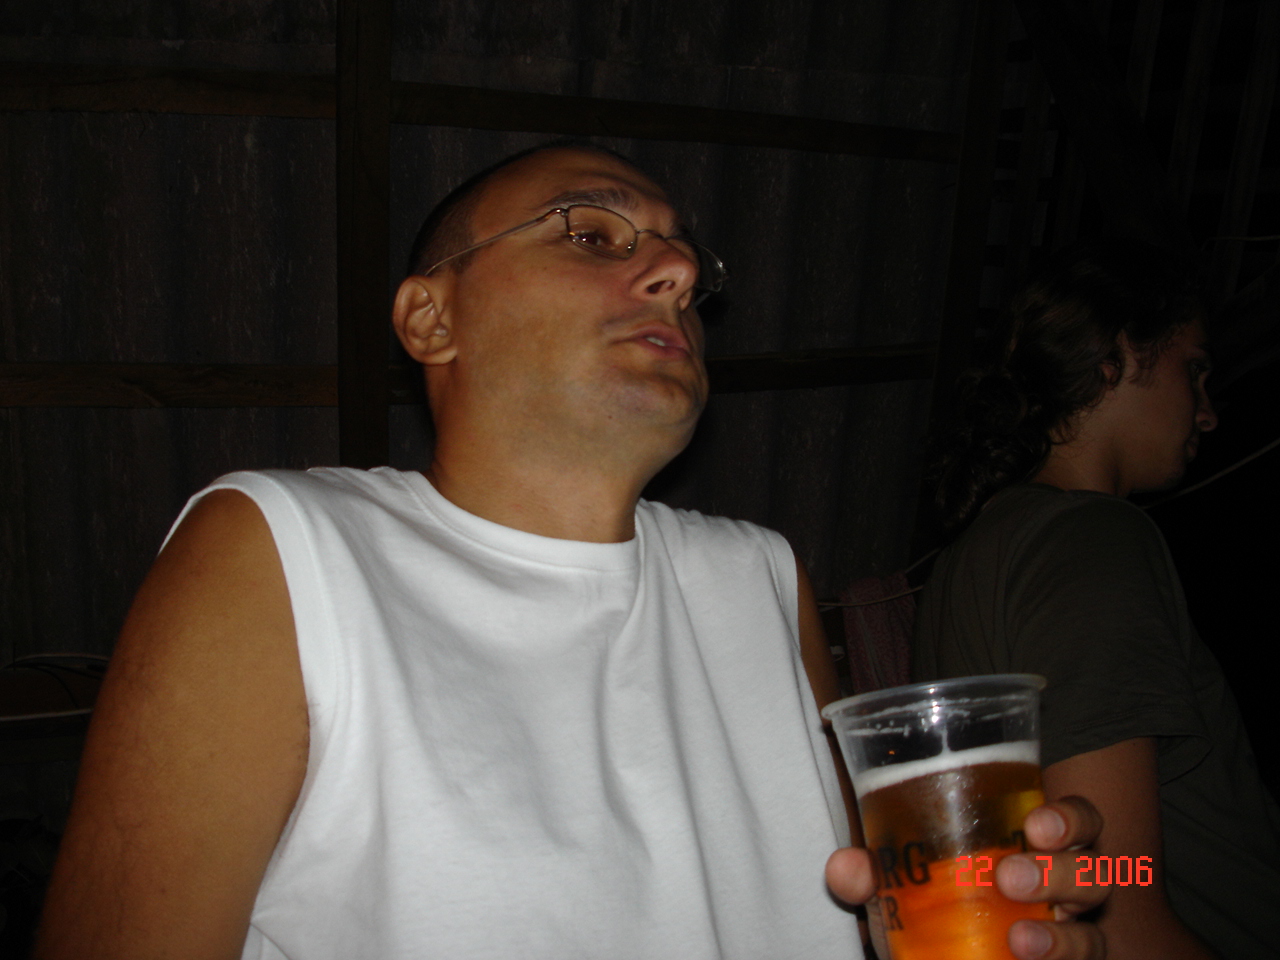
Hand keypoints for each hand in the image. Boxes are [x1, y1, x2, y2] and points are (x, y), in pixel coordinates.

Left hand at [825, 796, 1107, 959]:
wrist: (946, 955)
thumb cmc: (935, 901)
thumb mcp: (902, 881)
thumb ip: (874, 872)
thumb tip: (845, 868)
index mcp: (1038, 847)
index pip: (1080, 822)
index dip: (1070, 820)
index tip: (1037, 826)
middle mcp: (1066, 891)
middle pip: (1094, 874)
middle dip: (1061, 873)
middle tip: (1011, 877)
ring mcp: (1069, 938)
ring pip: (1091, 936)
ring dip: (1062, 938)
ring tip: (1021, 940)